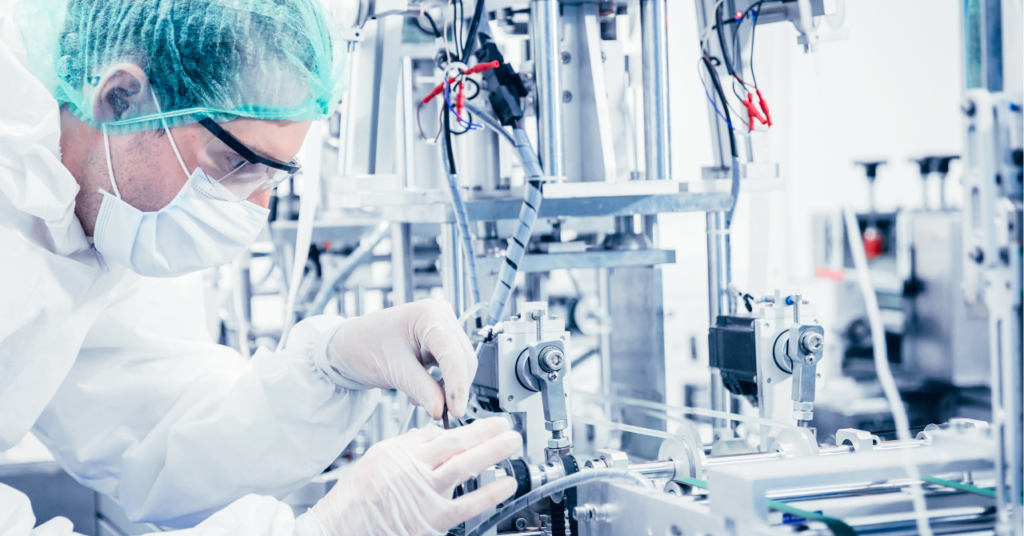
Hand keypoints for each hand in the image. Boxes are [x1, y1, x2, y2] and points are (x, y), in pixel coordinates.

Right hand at [307, 417, 520, 535]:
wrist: (339, 527)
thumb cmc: (354, 498)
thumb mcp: (377, 459)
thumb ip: (406, 445)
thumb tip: (431, 433)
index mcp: (400, 452)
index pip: (439, 434)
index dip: (466, 428)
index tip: (484, 424)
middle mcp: (414, 469)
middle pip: (456, 443)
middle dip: (486, 432)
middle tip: (506, 424)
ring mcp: (424, 494)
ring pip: (465, 466)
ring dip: (493, 452)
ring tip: (512, 443)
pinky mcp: (432, 519)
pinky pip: (467, 504)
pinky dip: (490, 493)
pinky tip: (507, 484)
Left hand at [326, 299, 475, 417]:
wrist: (347, 346)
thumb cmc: (363, 346)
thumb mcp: (393, 370)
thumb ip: (422, 389)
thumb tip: (442, 409)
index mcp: (429, 314)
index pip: (453, 353)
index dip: (458, 384)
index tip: (457, 410)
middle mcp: (440, 316)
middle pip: (462, 358)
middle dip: (455, 388)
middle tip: (444, 413)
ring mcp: (441, 327)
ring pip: (460, 364)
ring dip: (449, 388)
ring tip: (429, 403)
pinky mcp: (438, 342)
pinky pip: (451, 366)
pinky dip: (443, 384)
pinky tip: (425, 393)